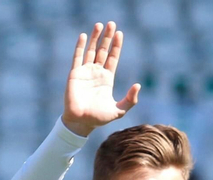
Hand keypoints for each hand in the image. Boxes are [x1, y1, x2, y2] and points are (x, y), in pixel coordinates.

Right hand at [62, 22, 138, 136]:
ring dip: (95, 37)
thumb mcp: (119, 110)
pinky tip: (84, 35)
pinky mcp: (75, 74)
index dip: (116, 46)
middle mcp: (96, 73)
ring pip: (91, 50)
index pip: (112, 58)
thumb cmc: (99, 118)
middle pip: (103, 50)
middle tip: (111, 23)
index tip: (120, 33)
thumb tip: (138, 85)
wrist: (81, 122)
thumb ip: (130, 99)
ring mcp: (85, 72)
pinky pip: (78, 57)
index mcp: (107, 79)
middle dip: (107, 37)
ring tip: (99, 24)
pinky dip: (80, 46)